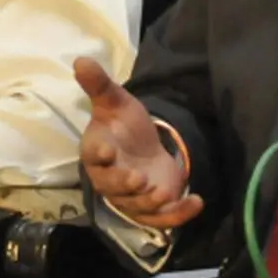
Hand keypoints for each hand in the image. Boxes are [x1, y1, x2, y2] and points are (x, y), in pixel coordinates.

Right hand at [75, 57, 203, 229]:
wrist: (143, 149)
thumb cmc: (124, 125)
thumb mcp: (115, 101)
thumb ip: (99, 84)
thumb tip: (80, 59)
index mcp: (98, 152)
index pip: (92, 156)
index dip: (98, 153)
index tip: (106, 149)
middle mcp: (110, 179)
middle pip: (112, 188)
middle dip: (125, 185)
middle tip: (139, 178)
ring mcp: (131, 198)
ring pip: (137, 207)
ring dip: (151, 203)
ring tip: (165, 192)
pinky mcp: (152, 210)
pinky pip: (163, 219)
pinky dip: (179, 215)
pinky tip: (197, 202)